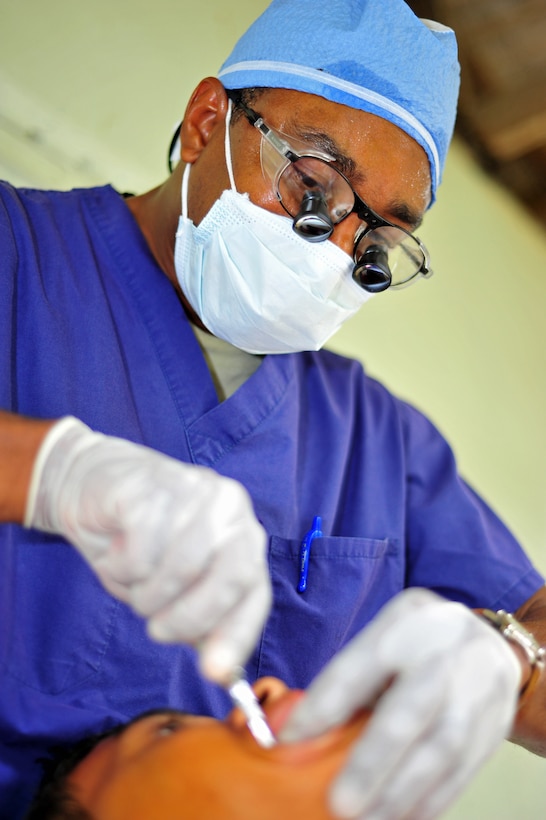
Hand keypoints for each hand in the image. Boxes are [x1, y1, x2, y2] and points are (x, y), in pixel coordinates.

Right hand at [25, 417, 270, 682]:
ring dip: (147, 594)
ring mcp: (197, 491)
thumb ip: (201, 624)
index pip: (255, 592)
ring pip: (182, 567)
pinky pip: (143, 548)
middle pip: (230, 577)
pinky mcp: (156, 484)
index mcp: (244, 535)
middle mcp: (231, 509)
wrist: (95, 485)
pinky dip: (122, 567)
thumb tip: (221, 671)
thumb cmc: (140, 542)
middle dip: (188, 618)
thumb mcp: (174, 590)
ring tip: (134, 584)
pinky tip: (116, 554)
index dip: (236, 636)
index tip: (213, 673)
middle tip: (156, 628)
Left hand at [280, 588, 520, 819]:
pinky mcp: (493, 728)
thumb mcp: (383, 638)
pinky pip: (463, 771)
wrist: (491, 644)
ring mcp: (477, 692)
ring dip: (401, 794)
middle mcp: (445, 655)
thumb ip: (349, 679)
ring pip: (441, 750)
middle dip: (373, 762)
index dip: (326, 703)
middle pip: (409, 711)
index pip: (361, 665)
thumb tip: (300, 731)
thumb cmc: (419, 643)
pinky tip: (403, 818)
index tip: (291, 739)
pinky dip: (432, 801)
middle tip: (340, 804)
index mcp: (406, 624)